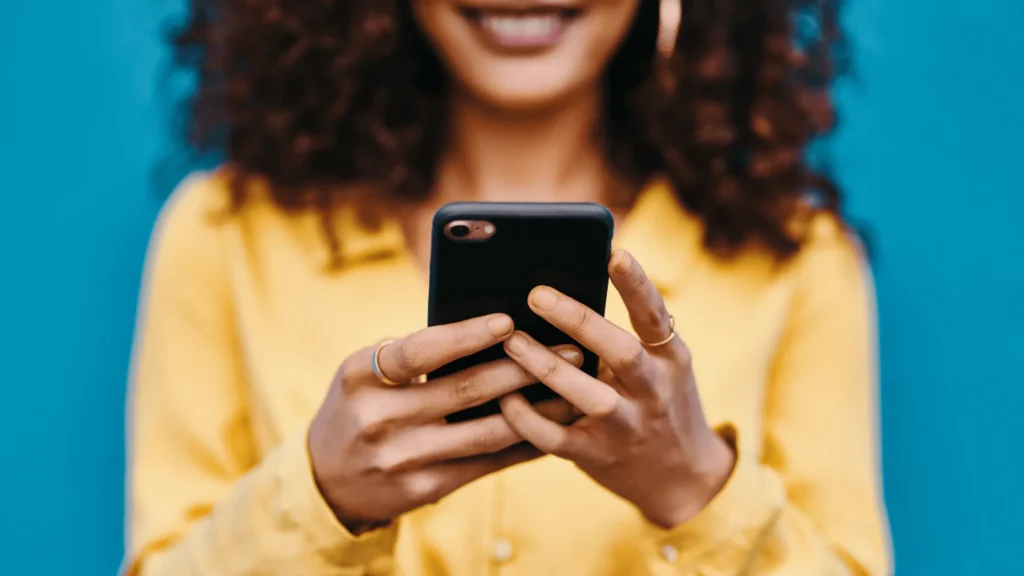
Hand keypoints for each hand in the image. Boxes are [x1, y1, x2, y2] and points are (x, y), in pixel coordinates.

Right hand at [309, 313, 581, 532]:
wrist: (326, 479)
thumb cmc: (358, 406)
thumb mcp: (363, 373)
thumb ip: (409, 353)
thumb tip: (489, 329)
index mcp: (361, 377)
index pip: (418, 350)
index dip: (466, 335)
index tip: (508, 320)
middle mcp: (379, 418)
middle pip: (464, 389)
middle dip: (523, 367)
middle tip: (569, 348)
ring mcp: (402, 458)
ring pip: (485, 431)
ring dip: (536, 409)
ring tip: (573, 387)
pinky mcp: (424, 488)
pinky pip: (485, 463)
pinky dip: (522, 444)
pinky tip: (551, 426)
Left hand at [499, 250, 736, 528]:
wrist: (681, 477)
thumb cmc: (656, 401)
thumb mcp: (660, 365)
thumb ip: (626, 334)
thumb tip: (568, 285)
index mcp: (669, 358)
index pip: (655, 315)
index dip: (636, 285)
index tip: (614, 252)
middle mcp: (653, 391)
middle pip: (620, 351)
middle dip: (578, 321)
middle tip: (536, 294)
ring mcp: (627, 426)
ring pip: (588, 397)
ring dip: (547, 367)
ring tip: (511, 340)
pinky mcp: (598, 456)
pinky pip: (557, 438)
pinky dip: (528, 419)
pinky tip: (504, 398)